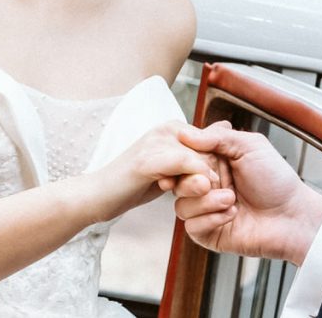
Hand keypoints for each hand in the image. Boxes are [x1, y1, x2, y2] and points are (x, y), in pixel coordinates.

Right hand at [94, 121, 218, 217]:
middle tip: (212, 191)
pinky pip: (184, 163)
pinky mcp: (148, 160)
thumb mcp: (169, 168)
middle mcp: (166, 129)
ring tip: (208, 193)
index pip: (213, 141)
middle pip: (209, 149)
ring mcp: (156, 142)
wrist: (95, 197)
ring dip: (207, 178)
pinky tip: (202, 191)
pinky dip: (197, 178)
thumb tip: (226, 124)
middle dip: (214, 171)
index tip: (217, 185)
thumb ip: (195, 151)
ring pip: (200, 156)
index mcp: (173, 128)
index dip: (218, 164)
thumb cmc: (132, 184)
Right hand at [174, 122, 321, 265]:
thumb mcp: (250, 147)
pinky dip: (211, 219)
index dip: (184, 160)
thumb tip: (185, 133)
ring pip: (181, 206)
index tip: (192, 159)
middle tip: (212, 182)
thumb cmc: (277, 180)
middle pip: (177, 183)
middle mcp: (208, 186)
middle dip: (192, 182)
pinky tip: (232, 215)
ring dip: (206, 202)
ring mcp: (207, 211)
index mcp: (215, 163)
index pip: (185, 159)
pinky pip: (192, 227)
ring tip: (232, 200)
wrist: (292, 215)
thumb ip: (217, 138)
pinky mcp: (210, 233)